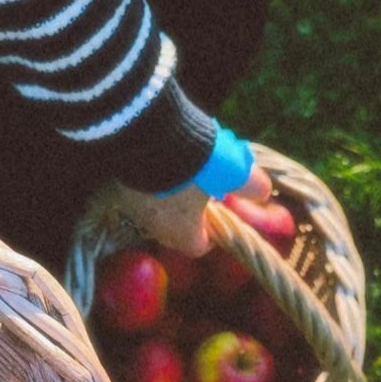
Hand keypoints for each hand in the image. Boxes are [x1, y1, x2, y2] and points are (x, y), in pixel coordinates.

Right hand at [109, 163, 271, 257]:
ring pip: (153, 208)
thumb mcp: (229, 171)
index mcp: (181, 232)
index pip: (197, 247)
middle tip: (202, 190)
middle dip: (188, 213)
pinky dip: (150, 177)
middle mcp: (152, 226)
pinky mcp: (116, 181)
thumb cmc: (194, 163)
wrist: (145, 134)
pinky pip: (138, 186)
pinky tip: (161, 155)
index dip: (211, 235)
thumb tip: (264, 191)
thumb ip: (248, 183)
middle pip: (173, 228)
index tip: (219, 216)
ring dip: (167, 194)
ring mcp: (130, 205)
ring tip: (182, 168)